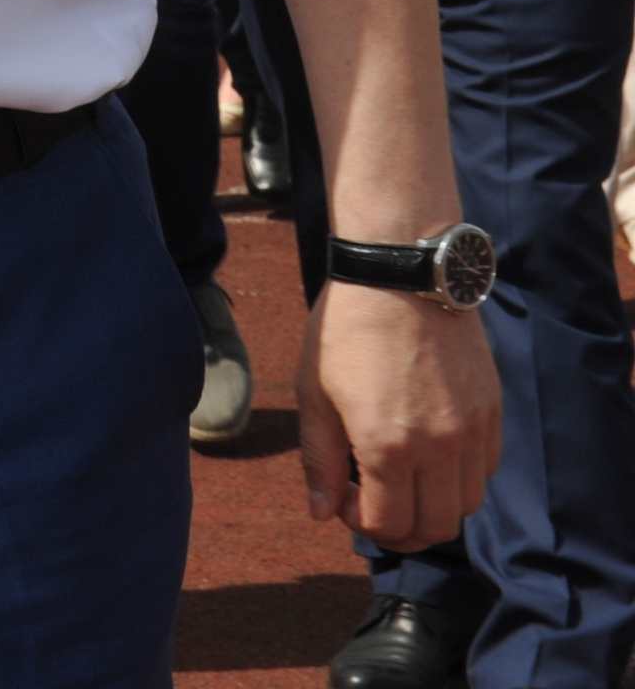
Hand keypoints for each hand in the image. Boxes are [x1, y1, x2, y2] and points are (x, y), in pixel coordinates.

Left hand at [301, 282, 499, 553]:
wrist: (400, 277)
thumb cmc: (345, 332)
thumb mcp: (314, 394)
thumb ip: (321, 460)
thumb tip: (321, 514)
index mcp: (388, 446)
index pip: (389, 525)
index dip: (360, 524)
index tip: (343, 498)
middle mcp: (440, 448)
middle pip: (436, 528)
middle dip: (400, 530)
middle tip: (373, 505)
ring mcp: (473, 431)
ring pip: (466, 505)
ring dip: (433, 507)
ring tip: (400, 480)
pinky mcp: (493, 413)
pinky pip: (485, 471)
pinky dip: (459, 480)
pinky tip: (428, 454)